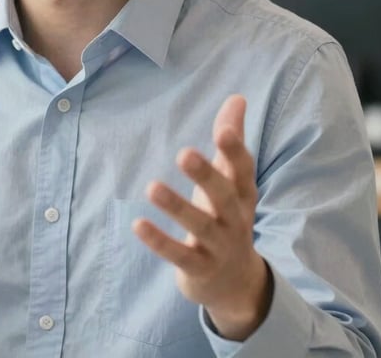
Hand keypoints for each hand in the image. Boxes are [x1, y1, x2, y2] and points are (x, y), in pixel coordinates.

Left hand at [131, 94, 271, 340]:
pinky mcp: (199, 268)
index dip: (234, 151)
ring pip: (200, 227)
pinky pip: (179, 255)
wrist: (236, 283)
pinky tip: (137, 224)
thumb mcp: (232, 180)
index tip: (222, 130)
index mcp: (243, 194)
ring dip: (177, 207)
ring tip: (152, 187)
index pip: (244, 170)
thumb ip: (232, 138)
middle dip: (206, 176)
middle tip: (184, 154)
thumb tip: (237, 97)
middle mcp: (236, 220)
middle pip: (224, 197)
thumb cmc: (228, 215)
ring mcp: (219, 247)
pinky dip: (159, 242)